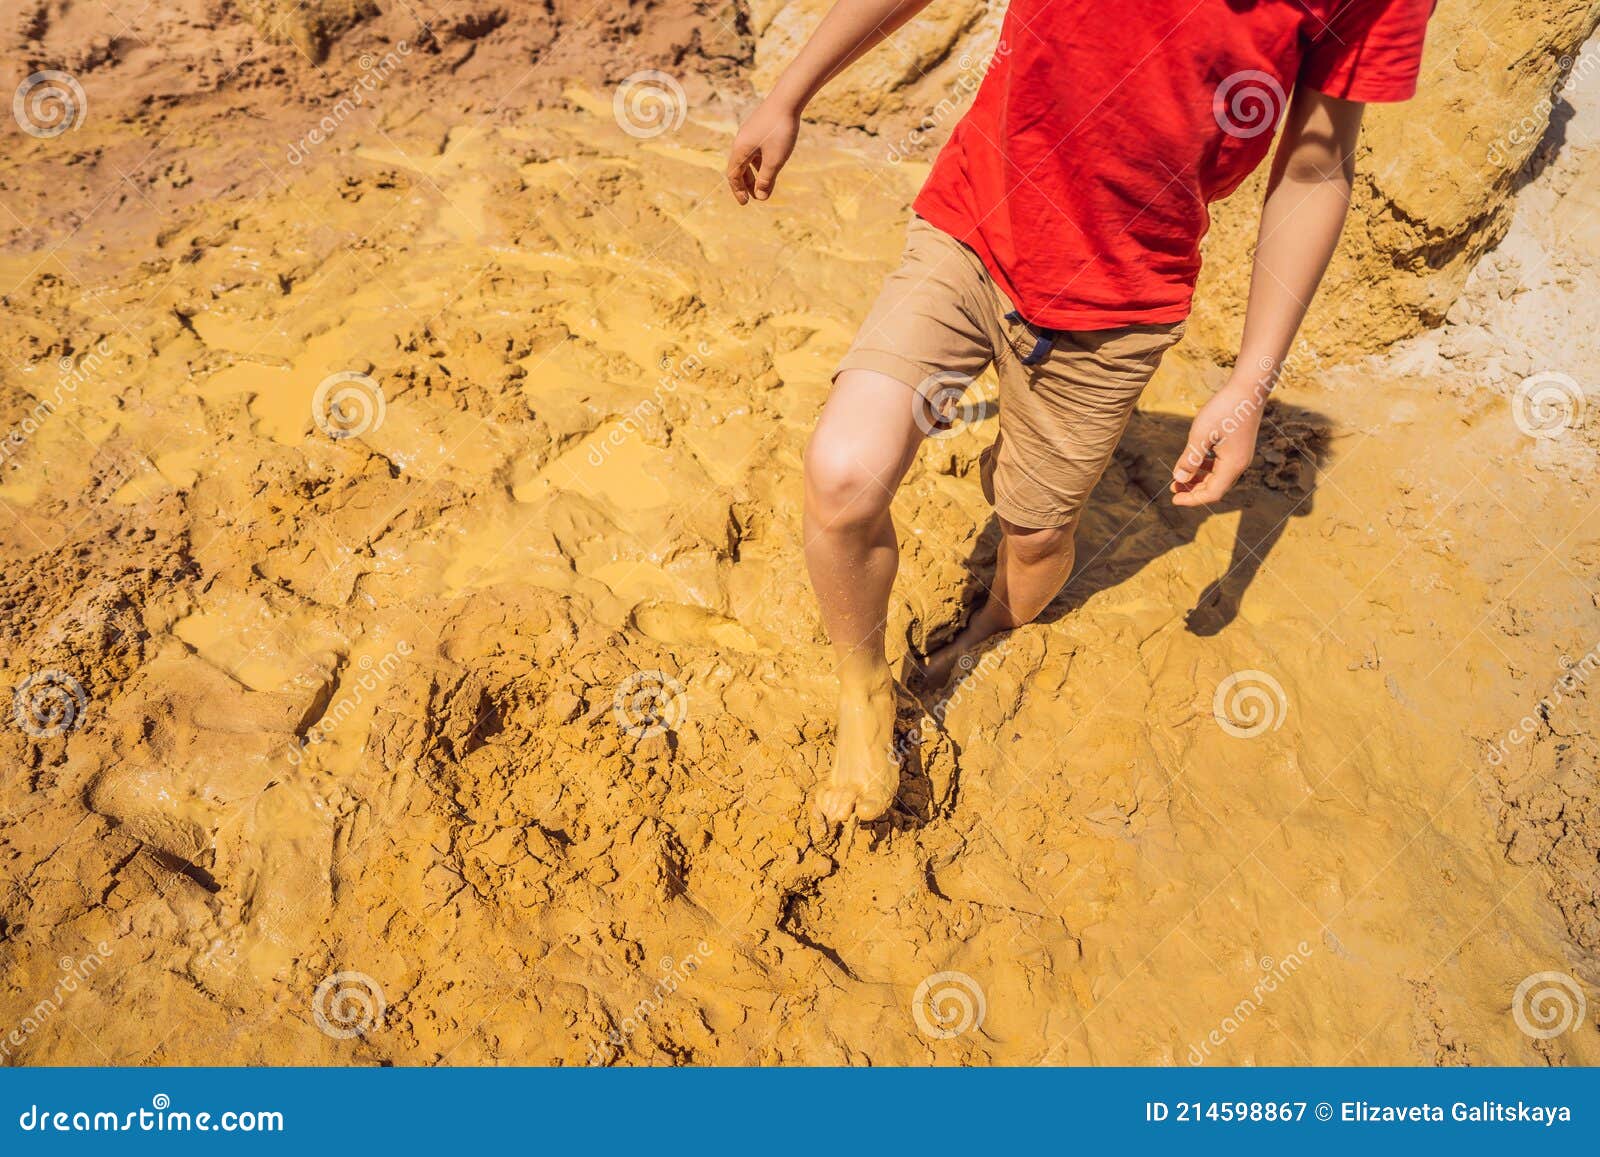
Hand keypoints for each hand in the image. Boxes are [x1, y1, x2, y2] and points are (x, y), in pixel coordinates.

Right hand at [726, 99, 799, 203]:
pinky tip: (770, 165)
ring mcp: (749, 133)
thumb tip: (761, 197)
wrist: (787, 99)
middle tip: (754, 197)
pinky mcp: (758, 127)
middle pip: (739, 167)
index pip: (733, 175)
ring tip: (763, 185)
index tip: (746, 203)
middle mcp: (741, 141)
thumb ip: (767, 180)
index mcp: (740, 150)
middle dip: (746, 184)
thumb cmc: (780, 131)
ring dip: (754, 173)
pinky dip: (759, 162)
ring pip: (748, 158)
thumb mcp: (774, 160)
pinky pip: (755, 149)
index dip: (738, 190)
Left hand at [1170, 378, 1265, 505]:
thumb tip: (1178, 479)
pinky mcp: (1239, 447)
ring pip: (1218, 477)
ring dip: (1199, 479)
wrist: (1249, 388)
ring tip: (1180, 477)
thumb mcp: (1201, 434)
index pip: (1212, 493)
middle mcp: (1240, 464)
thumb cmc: (1224, 409)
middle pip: (1215, 488)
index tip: (1173, 499)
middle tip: (1172, 488)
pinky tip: (1194, 461)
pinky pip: (1221, 466)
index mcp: (1232, 465)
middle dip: (1193, 490)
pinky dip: (1207, 468)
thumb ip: (1190, 458)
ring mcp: (1241, 456)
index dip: (1192, 499)